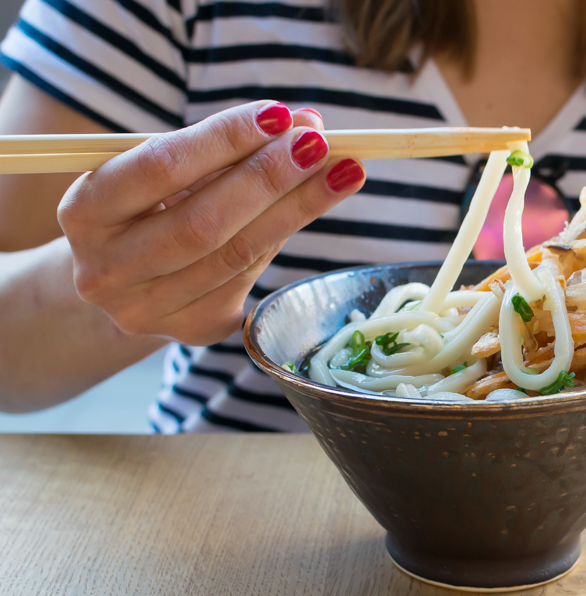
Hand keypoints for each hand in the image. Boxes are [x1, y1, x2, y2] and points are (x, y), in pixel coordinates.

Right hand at [58, 102, 365, 344]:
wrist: (121, 278)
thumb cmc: (147, 207)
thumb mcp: (163, 172)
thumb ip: (224, 150)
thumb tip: (303, 125)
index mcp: (84, 213)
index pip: (162, 168)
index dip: (225, 140)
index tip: (280, 114)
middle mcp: (106, 271)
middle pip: (203, 224)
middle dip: (269, 179)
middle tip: (319, 144)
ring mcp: (148, 311)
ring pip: (236, 256)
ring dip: (297, 209)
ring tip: (341, 172)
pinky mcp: (191, 331)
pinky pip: (250, 277)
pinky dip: (281, 235)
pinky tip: (310, 205)